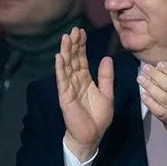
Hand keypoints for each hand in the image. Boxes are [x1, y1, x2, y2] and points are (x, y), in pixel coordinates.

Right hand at [55, 27, 114, 161]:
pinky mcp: (65, 96)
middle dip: (73, 45)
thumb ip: (106, 77)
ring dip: (66, 52)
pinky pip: (62, 80)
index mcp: (86, 80)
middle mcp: (76, 81)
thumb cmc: (98, 117)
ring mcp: (69, 87)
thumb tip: (106, 58)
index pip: (82, 59)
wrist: (91, 136)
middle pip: (73, 59)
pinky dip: (60, 68)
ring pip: (66, 66)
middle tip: (73, 29)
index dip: (81, 46)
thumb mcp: (107, 94)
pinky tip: (59, 57)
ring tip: (66, 38)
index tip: (81, 32)